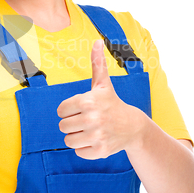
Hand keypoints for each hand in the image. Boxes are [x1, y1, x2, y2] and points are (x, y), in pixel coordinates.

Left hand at [57, 39, 144, 159]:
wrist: (132, 127)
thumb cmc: (112, 102)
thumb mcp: (103, 83)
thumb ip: (96, 63)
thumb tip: (96, 40)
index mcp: (88, 100)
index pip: (61, 110)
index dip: (69, 110)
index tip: (82, 109)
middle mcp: (92, 118)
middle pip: (63, 126)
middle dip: (72, 124)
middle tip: (86, 120)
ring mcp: (97, 136)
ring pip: (68, 140)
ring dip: (76, 137)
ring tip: (89, 131)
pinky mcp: (100, 150)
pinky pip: (78, 152)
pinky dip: (85, 148)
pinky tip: (95, 140)